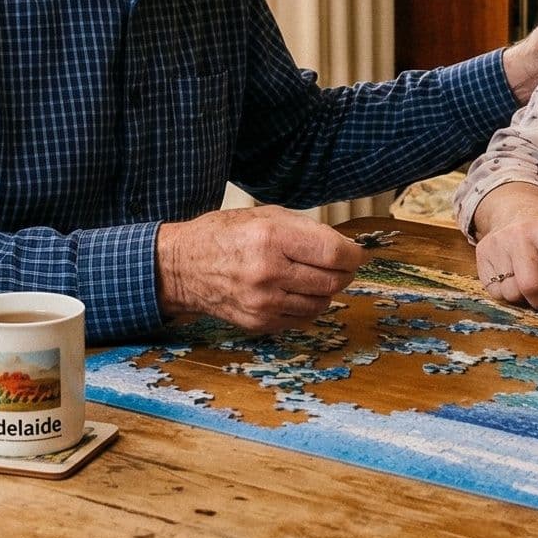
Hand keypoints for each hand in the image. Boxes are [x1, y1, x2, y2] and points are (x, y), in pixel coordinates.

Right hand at [155, 206, 364, 333]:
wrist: (182, 268)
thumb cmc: (225, 236)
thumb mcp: (265, 215)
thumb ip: (307, 230)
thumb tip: (346, 248)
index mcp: (271, 237)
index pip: (334, 253)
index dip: (353, 255)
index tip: (355, 253)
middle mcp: (268, 272)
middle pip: (332, 281)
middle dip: (344, 273)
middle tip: (339, 265)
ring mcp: (263, 302)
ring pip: (321, 303)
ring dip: (325, 290)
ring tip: (312, 276)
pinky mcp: (259, 322)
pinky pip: (302, 317)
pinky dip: (306, 305)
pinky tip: (294, 291)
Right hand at [469, 182, 537, 329]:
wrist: (517, 212)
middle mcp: (520, 234)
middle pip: (530, 286)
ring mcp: (497, 243)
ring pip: (511, 293)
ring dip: (523, 297)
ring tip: (527, 279)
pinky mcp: (481, 253)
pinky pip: (496, 292)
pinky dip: (508, 292)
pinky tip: (511, 276)